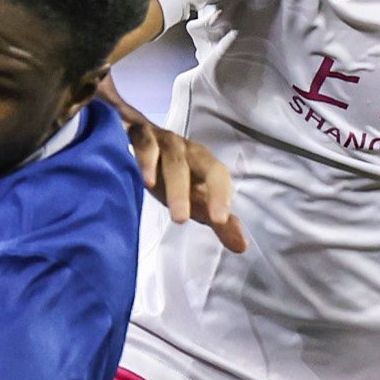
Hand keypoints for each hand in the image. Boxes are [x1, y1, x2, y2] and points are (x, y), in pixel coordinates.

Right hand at [125, 118, 246, 251]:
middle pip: (197, 165)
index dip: (220, 195)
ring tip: (166, 207)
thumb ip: (217, 222)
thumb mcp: (194, 198)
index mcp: (202, 163)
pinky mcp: (137, 134)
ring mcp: (162, 140)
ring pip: (171, 159)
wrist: (138, 139)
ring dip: (170, 183)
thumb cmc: (170, 174)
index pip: (219, 175)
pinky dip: (144, 159)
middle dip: (188, 191)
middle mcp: (186, 150)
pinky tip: (143, 181)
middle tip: (181, 219)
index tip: (219, 220)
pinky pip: (144, 142)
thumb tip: (241, 246)